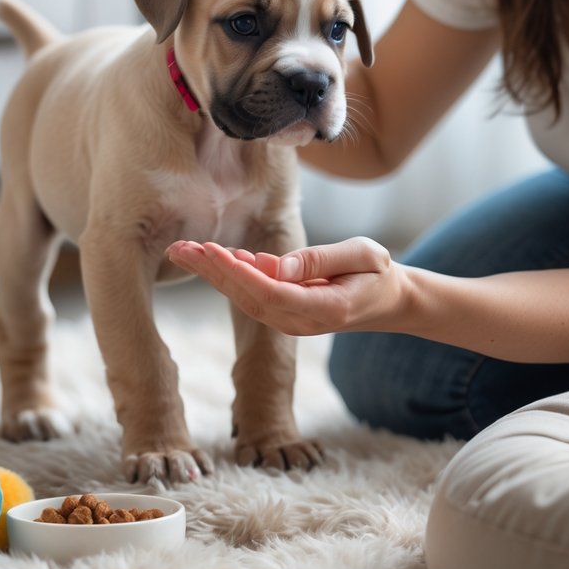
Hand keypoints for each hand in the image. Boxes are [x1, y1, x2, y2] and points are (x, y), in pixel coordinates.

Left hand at [166, 236, 408, 337]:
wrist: (389, 300)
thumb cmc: (378, 272)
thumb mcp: (364, 255)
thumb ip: (322, 260)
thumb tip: (279, 266)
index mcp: (321, 308)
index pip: (269, 292)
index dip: (238, 273)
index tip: (211, 251)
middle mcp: (299, 320)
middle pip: (246, 297)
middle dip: (211, 272)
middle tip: (179, 248)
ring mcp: (290, 319)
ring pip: (244, 296)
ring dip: (213, 273)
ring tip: (184, 250)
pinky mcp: (285, 309)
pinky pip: (253, 292)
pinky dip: (231, 273)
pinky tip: (213, 255)